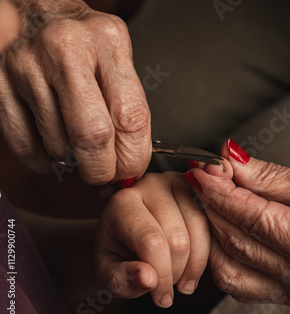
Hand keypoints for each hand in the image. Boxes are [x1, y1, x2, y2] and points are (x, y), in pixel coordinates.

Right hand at [0, 0, 150, 185]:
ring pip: (57, 144)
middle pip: (92, 136)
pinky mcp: (0, 82)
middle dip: (102, 170)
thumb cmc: (82, 39)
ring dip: (72, 163)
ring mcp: (28, 67)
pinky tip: (54, 153)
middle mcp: (67, 51)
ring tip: (78, 154)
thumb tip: (130, 162)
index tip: (131, 170)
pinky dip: (43, 161)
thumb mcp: (116, 56)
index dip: (133, 157)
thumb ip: (127, 103)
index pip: (130, 117)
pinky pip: (24, 143)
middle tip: (104, 178)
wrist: (35, 9)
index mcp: (108, 44)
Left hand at [95, 172, 210, 307]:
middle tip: (168, 289)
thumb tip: (147, 279)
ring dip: (195, 264)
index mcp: (123, 203)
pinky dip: (207, 251)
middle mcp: (151, 185)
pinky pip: (213, 222)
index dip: (161, 275)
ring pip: (200, 229)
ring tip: (182, 280)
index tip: (162, 299)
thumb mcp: (107, 274)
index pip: (151, 240)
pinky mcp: (197, 190)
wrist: (126, 233)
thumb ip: (122, 280)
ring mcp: (178, 183)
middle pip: (178, 237)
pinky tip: (195, 266)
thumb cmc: (116, 252)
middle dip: (177, 272)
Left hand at [187, 140, 289, 310]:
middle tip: (205, 174)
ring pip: (232, 268)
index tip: (200, 168)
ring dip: (216, 230)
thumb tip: (231, 162)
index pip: (253, 219)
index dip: (220, 191)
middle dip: (213, 206)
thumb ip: (273, 177)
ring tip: (213, 196)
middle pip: (237, 243)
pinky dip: (229, 251)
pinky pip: (245, 280)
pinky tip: (228, 224)